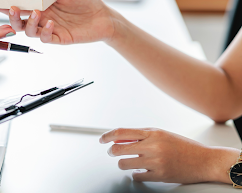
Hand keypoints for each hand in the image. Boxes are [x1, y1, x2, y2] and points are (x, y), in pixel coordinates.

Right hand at [0, 0, 117, 44]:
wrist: (103, 16)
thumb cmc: (85, 3)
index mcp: (40, 5)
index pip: (19, 5)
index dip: (4, 4)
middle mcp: (42, 18)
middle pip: (18, 22)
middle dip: (11, 16)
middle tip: (11, 9)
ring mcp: (49, 29)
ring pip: (29, 31)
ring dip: (29, 23)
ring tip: (36, 14)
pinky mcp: (58, 38)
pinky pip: (46, 37)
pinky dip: (45, 31)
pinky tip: (51, 23)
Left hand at [100, 128, 238, 183]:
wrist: (205, 161)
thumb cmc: (184, 147)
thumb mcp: (162, 134)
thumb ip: (142, 135)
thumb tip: (121, 137)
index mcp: (153, 133)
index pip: (122, 132)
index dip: (108, 135)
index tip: (102, 139)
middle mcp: (153, 146)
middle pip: (119, 149)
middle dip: (111, 151)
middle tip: (112, 152)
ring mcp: (156, 162)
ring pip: (124, 164)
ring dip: (123, 164)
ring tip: (129, 162)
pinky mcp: (159, 175)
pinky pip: (137, 176)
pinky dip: (136, 174)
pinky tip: (141, 171)